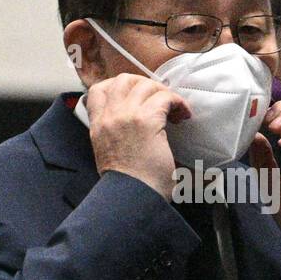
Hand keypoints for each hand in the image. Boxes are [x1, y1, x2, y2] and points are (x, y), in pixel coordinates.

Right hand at [86, 73, 190, 199]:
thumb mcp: (111, 157)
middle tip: (159, 99)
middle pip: (123, 80)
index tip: (135, 96)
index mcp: (98, 127)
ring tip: (172, 107)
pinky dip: (177, 102)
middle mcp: (109, 118)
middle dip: (144, 84)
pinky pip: (164, 97)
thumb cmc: (127, 186)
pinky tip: (183, 115)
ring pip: (144, 85)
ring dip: (161, 92)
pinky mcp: (146, 121)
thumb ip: (117, 140)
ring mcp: (126, 117)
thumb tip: (136, 137)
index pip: (98, 91)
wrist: (131, 199)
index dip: (118, 86)